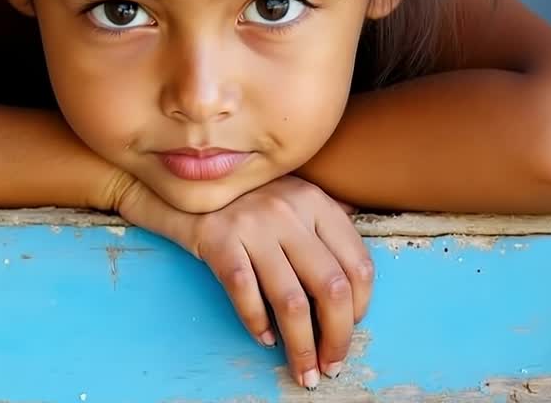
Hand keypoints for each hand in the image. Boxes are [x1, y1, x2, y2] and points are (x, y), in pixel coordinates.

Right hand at [115, 174, 373, 389]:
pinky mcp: (217, 239)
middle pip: (330, 288)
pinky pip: (245, 292)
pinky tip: (264, 338)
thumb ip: (326, 226)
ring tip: (303, 369)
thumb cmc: (247, 198)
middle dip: (337, 337)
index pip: (357, 265)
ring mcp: (251, 225)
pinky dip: (257, 323)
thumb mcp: (294, 198)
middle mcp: (288, 211)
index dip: (362, 307)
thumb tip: (357, 282)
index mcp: (315, 202)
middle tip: (331, 364)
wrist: (188, 182)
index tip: (352, 328)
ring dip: (301, 346)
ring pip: (290, 300)